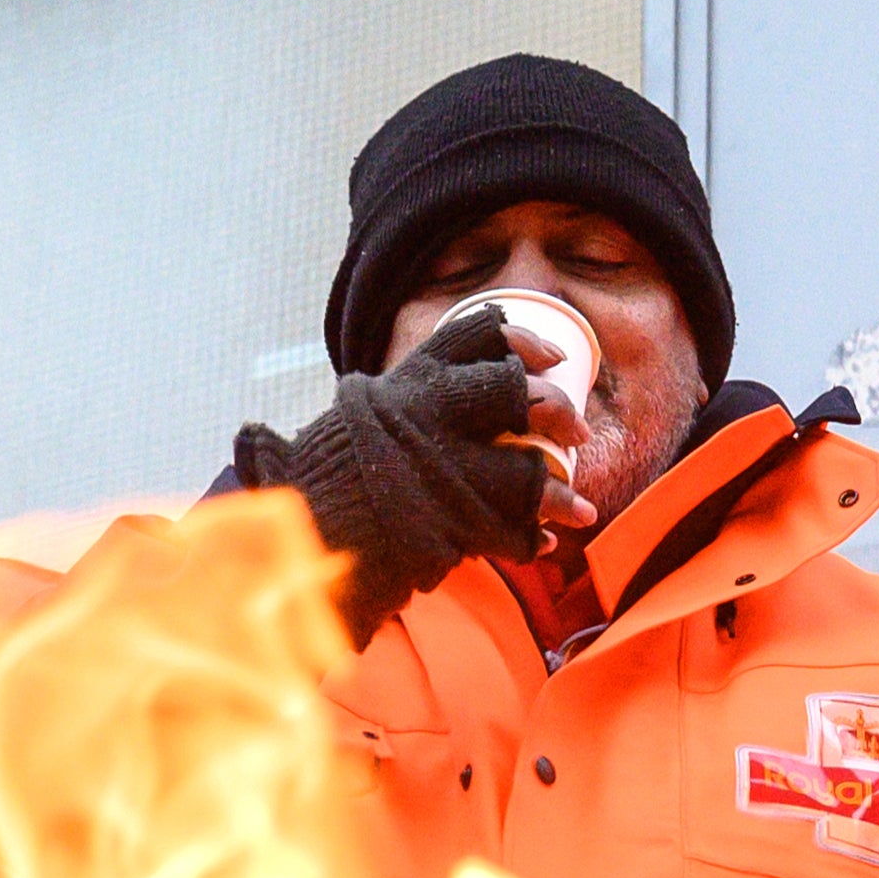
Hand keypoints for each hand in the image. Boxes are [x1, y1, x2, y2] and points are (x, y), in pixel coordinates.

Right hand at [236, 299, 551, 637]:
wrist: (299, 540)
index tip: (552, 358)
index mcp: (407, 382)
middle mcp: (426, 415)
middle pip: (513, 392)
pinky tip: (541, 544)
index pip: (475, 333)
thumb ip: (393, 409)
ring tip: (579, 511)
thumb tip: (433, 398)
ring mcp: (440, 471)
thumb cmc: (325, 483)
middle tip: (576, 433)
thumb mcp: (353, 423)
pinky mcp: (449, 525)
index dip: (523, 341)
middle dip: (555, 410)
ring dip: (557, 493)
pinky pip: (511, 529)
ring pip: (525, 470)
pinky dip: (531, 539)